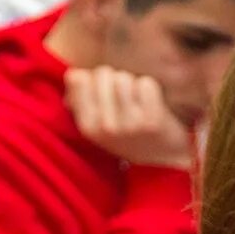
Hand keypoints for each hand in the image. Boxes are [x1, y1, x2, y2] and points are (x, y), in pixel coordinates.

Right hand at [66, 67, 194, 172]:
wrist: (161, 160)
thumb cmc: (126, 135)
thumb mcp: (97, 125)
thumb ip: (80, 99)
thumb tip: (73, 74)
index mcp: (87, 126)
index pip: (79, 78)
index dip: (94, 78)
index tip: (104, 91)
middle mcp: (105, 126)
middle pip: (103, 73)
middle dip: (114, 79)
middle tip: (124, 97)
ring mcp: (128, 124)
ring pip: (124, 78)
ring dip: (132, 84)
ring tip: (137, 101)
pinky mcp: (152, 120)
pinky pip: (145, 84)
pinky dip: (150, 89)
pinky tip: (151, 104)